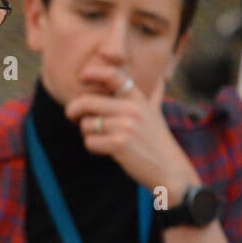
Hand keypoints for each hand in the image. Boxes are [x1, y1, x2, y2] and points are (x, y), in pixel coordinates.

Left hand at [65, 80, 198, 203]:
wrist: (169, 169)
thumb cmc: (157, 142)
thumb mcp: (156, 114)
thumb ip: (154, 96)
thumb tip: (162, 80)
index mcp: (138, 98)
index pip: (112, 75)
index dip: (92, 73)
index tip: (82, 79)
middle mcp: (132, 108)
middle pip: (86, 101)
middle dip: (73, 110)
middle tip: (72, 117)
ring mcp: (126, 126)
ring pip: (86, 124)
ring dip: (88, 134)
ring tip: (102, 139)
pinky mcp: (120, 144)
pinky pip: (90, 141)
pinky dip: (93, 148)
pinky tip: (105, 150)